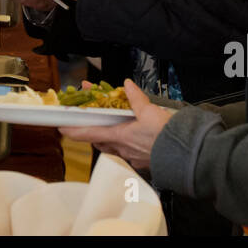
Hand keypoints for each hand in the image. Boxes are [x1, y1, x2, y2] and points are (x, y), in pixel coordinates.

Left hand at [60, 80, 174, 170]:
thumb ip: (136, 99)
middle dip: (93, 132)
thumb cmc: (167, 136)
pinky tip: (134, 138)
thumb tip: (126, 85)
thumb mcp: (151, 112)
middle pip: (100, 142)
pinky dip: (126, 144)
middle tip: (91, 121)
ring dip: (109, 138)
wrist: (186, 156)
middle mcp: (123, 149)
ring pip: (114, 148)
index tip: (61, 127)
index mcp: (120, 136)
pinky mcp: (144, 161)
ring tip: (112, 127)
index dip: (73, 131)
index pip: (89, 133)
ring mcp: (133, 157)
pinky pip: (128, 153)